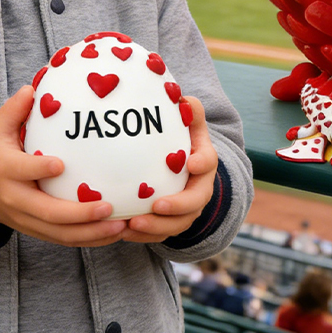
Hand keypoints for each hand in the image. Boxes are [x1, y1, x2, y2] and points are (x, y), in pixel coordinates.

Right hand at [0, 85, 126, 246]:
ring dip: (91, 233)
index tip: (61, 164)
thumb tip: (31, 88)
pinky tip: (114, 232)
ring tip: (120, 225)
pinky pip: (64, 240)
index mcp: (5, 170)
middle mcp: (15, 199)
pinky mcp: (37, 231)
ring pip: (59, 233)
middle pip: (46, 212)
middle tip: (108, 206)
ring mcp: (26, 219)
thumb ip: (13, 110)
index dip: (39, 169)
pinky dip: (90, 240)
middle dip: (78, 214)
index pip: (21, 170)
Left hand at [122, 96, 217, 243]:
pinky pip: (159, 234)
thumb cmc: (180, 139)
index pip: (209, 161)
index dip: (202, 162)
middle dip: (176, 207)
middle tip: (156, 205)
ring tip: (131, 225)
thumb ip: (188, 109)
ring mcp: (186, 210)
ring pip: (176, 225)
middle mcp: (199, 189)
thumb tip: (181, 96)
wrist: (182, 168)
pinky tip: (122, 231)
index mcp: (204, 162)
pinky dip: (142, 236)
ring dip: (155, 227)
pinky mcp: (170, 223)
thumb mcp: (187, 122)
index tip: (192, 162)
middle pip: (194, 203)